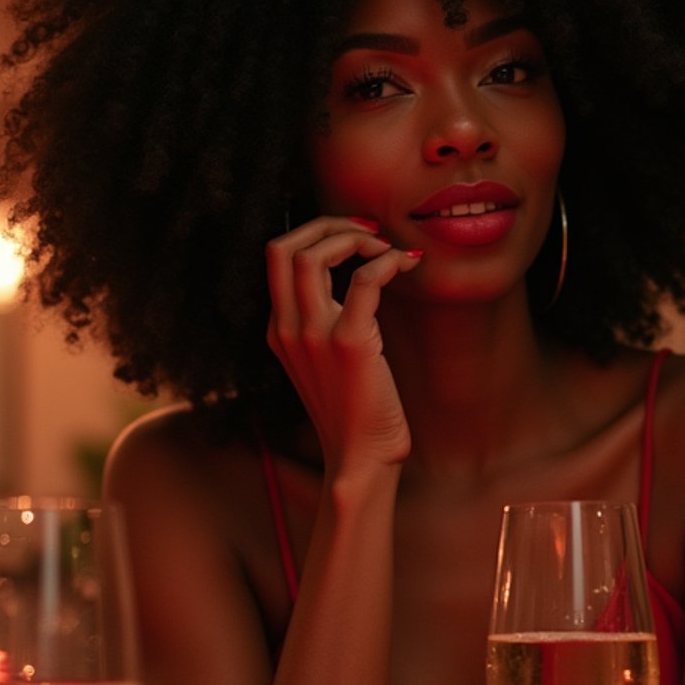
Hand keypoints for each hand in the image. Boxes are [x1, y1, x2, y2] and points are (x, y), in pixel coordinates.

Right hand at [265, 216, 418, 472]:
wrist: (361, 460)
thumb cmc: (355, 413)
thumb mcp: (327, 363)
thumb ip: (326, 325)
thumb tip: (358, 281)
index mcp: (279, 331)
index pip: (278, 257)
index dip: (316, 234)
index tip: (356, 238)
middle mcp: (287, 330)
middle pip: (283, 246)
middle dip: (328, 225)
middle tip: (370, 233)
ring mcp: (314, 337)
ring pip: (313, 254)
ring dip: (355, 237)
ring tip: (388, 249)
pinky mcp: (350, 345)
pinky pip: (363, 280)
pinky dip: (387, 262)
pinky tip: (406, 266)